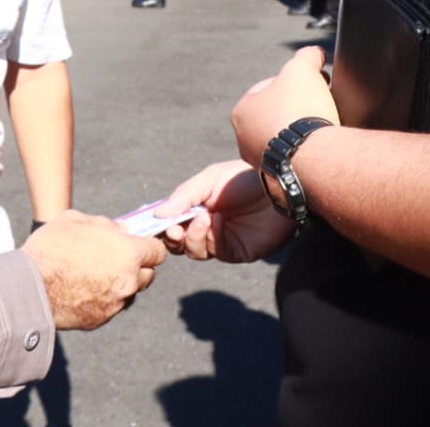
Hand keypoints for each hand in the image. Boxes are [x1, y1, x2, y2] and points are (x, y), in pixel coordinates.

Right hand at [22, 210, 165, 330]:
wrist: (29, 287)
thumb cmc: (52, 248)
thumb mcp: (77, 220)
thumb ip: (106, 224)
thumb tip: (121, 230)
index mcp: (129, 253)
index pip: (158, 251)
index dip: (149, 246)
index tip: (138, 245)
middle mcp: (129, 280)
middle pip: (148, 274)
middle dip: (137, 266)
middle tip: (116, 259)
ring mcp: (116, 303)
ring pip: (130, 292)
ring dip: (121, 284)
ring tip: (96, 275)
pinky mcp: (101, 319)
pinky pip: (111, 307)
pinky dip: (104, 299)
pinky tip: (84, 290)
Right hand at [157, 159, 294, 262]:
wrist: (276, 185)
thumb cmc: (243, 177)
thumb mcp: (208, 180)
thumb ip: (183, 196)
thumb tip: (158, 215)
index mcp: (196, 209)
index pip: (171, 223)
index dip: (160, 226)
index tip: (153, 223)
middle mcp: (206, 227)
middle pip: (179, 243)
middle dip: (172, 238)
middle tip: (173, 229)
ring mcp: (221, 241)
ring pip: (194, 251)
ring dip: (193, 236)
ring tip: (203, 217)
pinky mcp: (238, 251)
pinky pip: (216, 251)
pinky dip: (212, 237)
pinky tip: (217, 220)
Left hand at [231, 47, 337, 166]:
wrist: (314, 161)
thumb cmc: (301, 111)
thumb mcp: (303, 68)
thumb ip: (307, 55)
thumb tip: (315, 53)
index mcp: (242, 110)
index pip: (270, 87)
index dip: (295, 80)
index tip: (315, 81)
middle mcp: (244, 139)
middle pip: (278, 113)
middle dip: (299, 105)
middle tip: (320, 102)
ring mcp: (261, 162)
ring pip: (285, 137)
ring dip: (302, 129)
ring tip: (323, 125)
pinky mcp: (280, 180)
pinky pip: (295, 158)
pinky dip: (307, 151)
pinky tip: (320, 147)